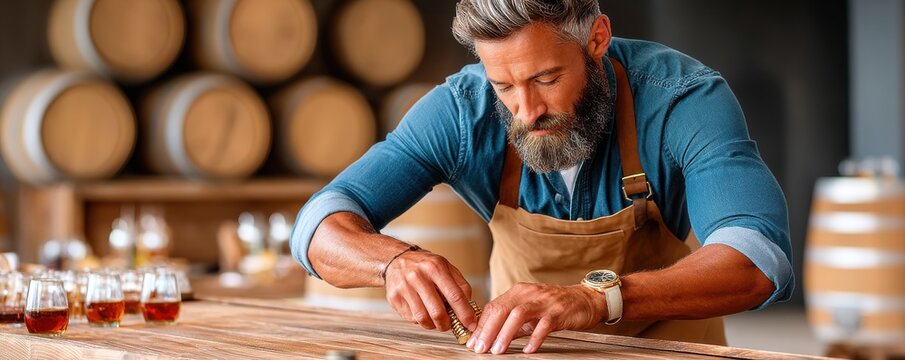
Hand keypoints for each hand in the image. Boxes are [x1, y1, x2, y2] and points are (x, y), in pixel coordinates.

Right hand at [383, 249, 477, 331]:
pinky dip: (421, 320)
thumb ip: (460, 285)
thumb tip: (469, 308)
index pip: (455, 295)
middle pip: (438, 311)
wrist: (396, 260)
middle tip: (449, 325)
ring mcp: (404, 287)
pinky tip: (423, 312)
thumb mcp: (446, 267)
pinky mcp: (394, 297)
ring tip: (436, 321)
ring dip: (433, 325)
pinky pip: (411, 318)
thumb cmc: (425, 266)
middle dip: (447, 324)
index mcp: (436, 267)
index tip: (470, 324)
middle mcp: (418, 276)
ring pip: (423, 318)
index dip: (465, 314)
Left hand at [466, 282, 605, 353]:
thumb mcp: (530, 312)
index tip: (473, 342)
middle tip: (481, 348)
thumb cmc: (555, 306)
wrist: (585, 299)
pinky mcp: (559, 311)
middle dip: (488, 330)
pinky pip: (544, 324)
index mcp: (518, 292)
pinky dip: (534, 338)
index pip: (494, 306)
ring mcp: (544, 302)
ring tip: (498, 350)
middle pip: (502, 309)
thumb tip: (492, 337)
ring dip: (505, 333)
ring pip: (518, 314)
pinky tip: (528, 349)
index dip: (481, 325)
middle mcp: (529, 294)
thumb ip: (512, 323)